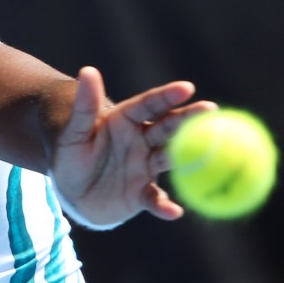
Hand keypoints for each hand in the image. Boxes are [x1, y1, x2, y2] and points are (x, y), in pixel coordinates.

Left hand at [49, 66, 216, 226]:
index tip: (187, 87)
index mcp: (126, 120)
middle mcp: (142, 141)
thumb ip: (84, 104)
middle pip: (168, 127)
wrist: (71, 190)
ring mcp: (145, 167)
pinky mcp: (141, 193)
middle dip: (189, 118)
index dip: (167, 96)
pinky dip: (163, 206)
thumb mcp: (74, 130)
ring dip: (190, 157)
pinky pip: (155, 199)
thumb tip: (88, 70)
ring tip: (209, 154)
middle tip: (211, 109)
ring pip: (170, 158)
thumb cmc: (72, 153)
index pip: (149, 105)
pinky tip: (172, 212)